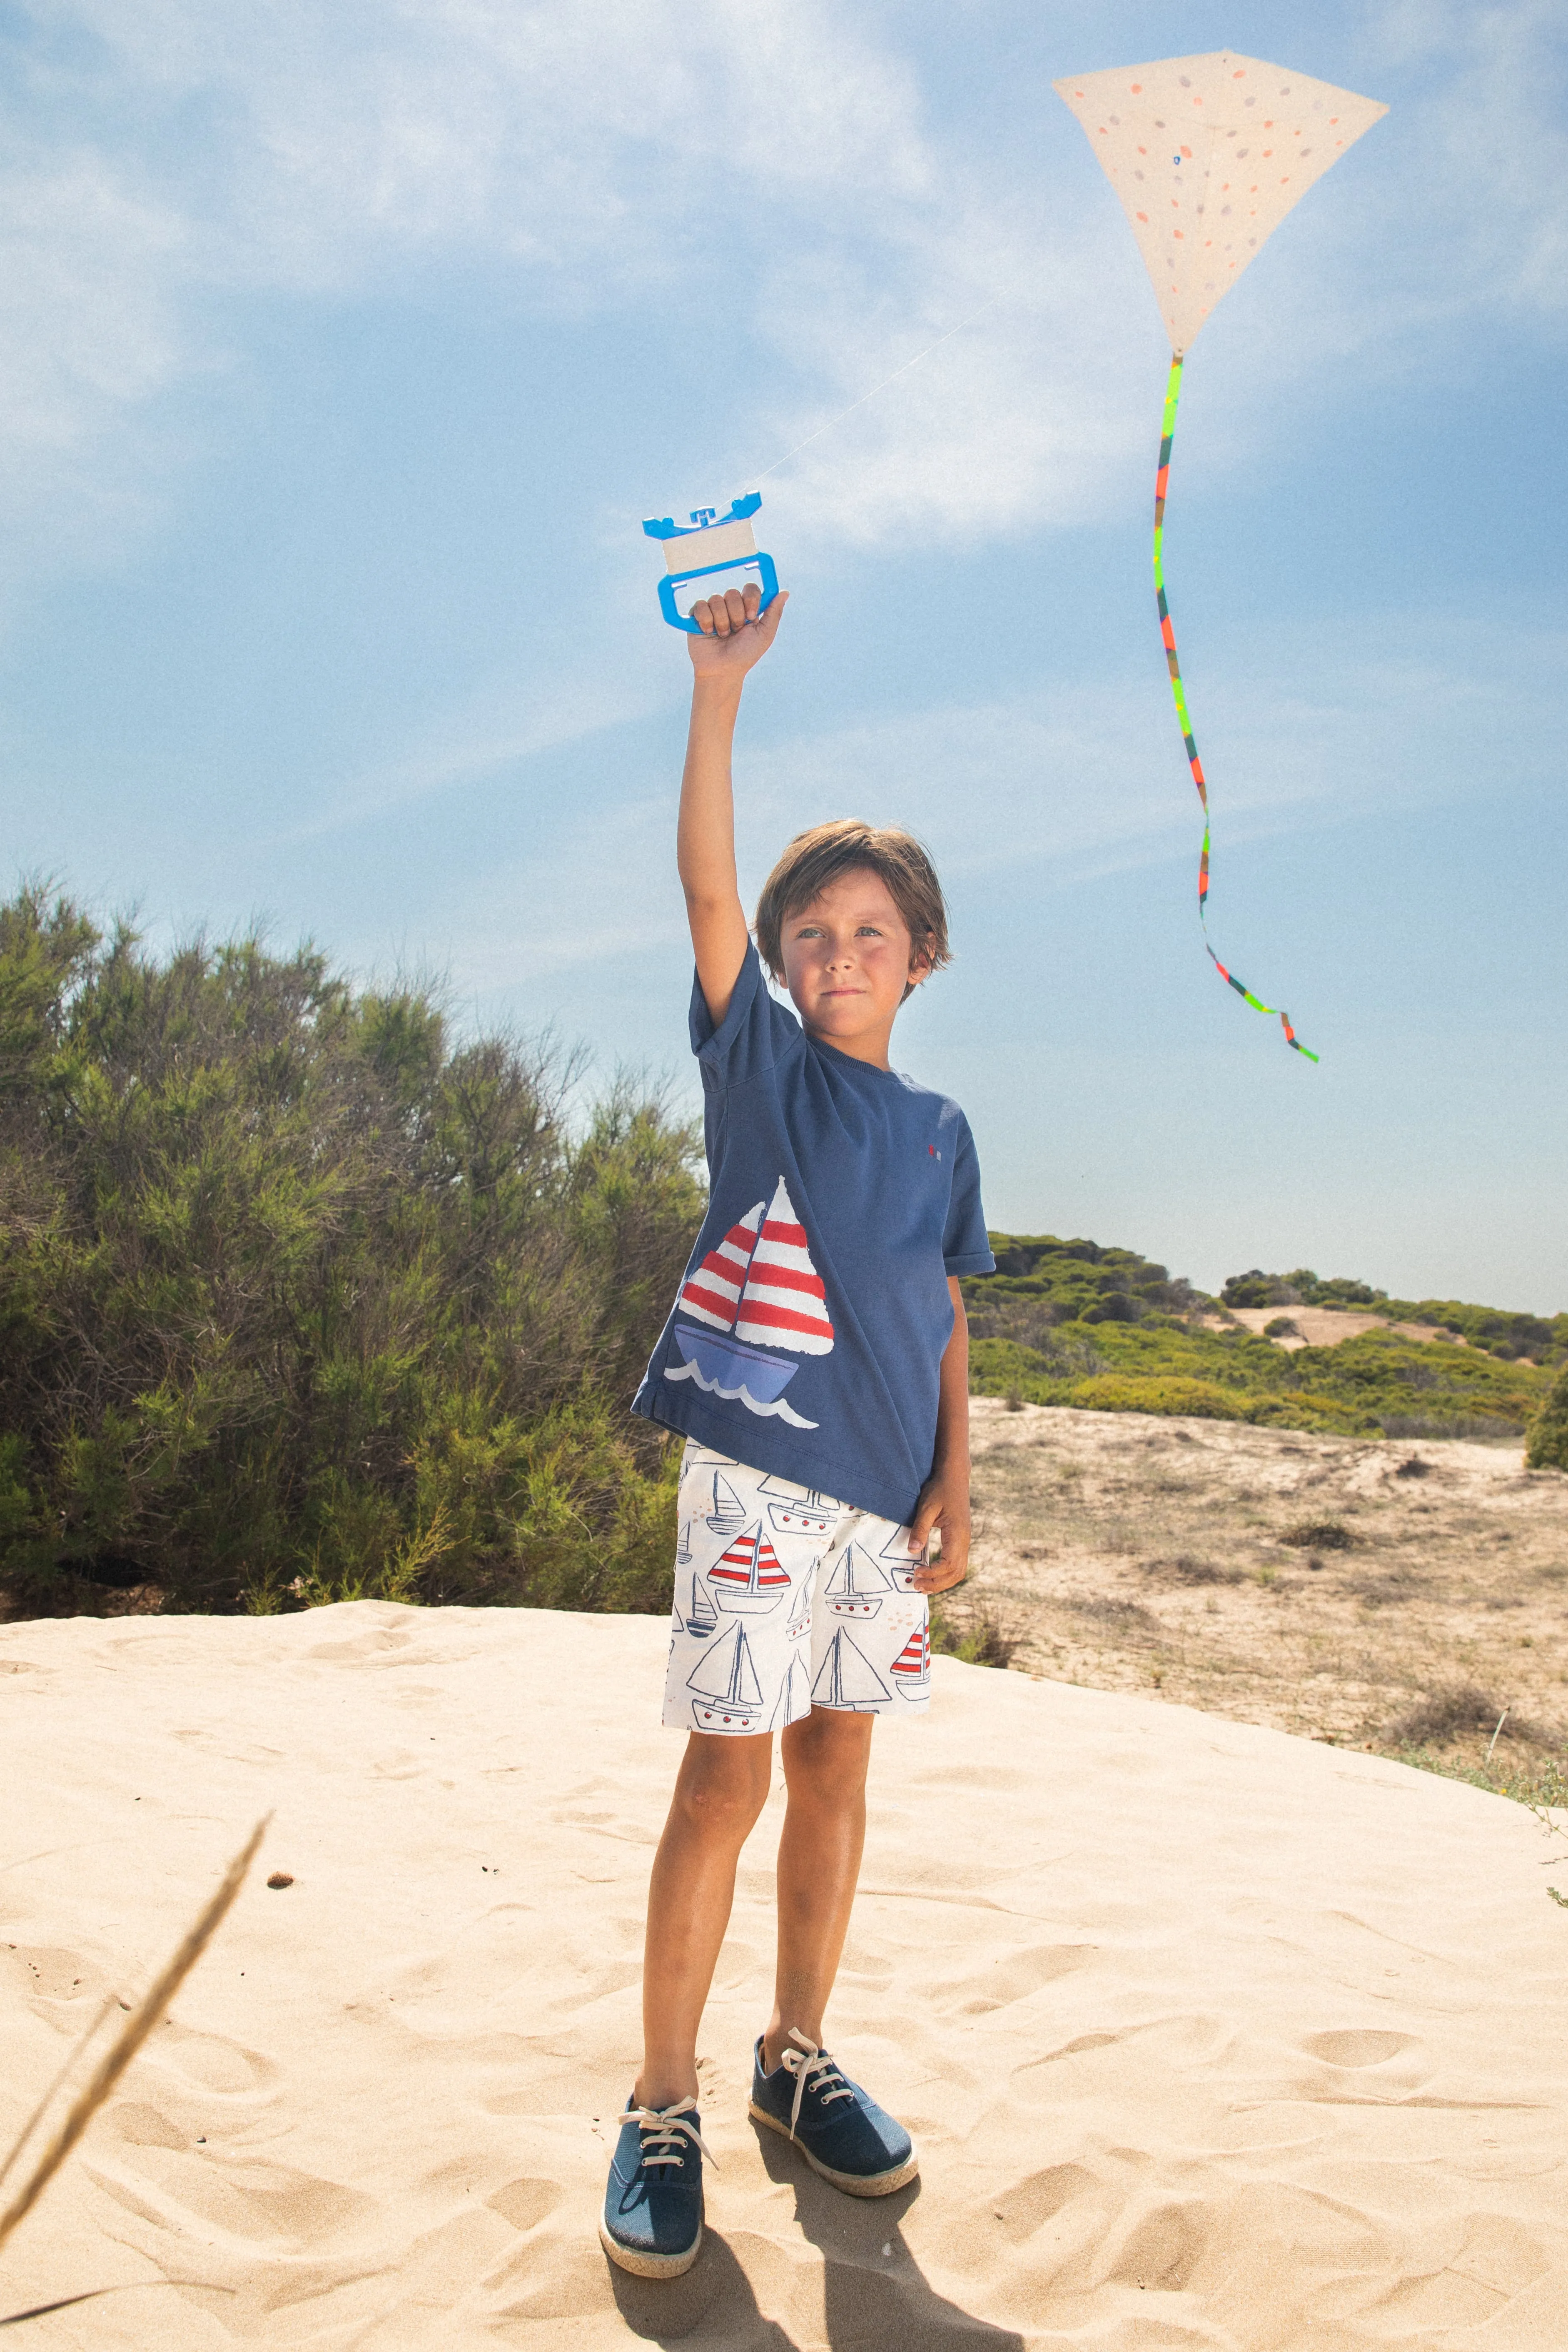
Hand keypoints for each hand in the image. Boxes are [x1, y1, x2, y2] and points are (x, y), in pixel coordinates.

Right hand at [687, 581, 786, 679]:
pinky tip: (708, 633)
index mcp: (747, 609)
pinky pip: (701, 606)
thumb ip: (774, 613)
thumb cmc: (745, 655)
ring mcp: (714, 610)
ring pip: (716, 599)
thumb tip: (784, 592)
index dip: (750, 599)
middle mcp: (731, 607)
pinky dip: (706, 621)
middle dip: (735, 615)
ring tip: (722, 636)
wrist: (723, 670)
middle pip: (732, 593)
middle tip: (735, 631)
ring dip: (721, 622)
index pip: (750, 589)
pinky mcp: (697, 616)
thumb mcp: (765, 635)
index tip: (751, 616)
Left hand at [906, 1465, 969, 1594]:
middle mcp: (964, 1541)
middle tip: (916, 1586)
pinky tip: (932, 1575)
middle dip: (937, 1583)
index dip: (933, 1573)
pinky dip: (945, 1574)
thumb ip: (920, 1529)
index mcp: (958, 1534)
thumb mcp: (926, 1507)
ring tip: (923, 1586)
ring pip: (959, 1571)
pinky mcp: (960, 1540)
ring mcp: (964, 1541)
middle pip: (956, 1573)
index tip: (915, 1573)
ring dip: (942, 1582)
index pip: (949, 1564)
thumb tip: (911, 1551)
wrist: (954, 1477)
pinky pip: (957, 1563)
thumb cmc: (939, 1490)